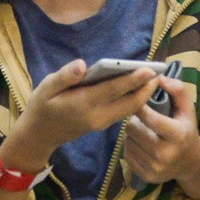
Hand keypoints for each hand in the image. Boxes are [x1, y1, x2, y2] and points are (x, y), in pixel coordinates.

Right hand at [1, 60, 155, 172]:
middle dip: (145, 89)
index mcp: (82, 104)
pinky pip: (123, 112)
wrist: (39, 135)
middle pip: (128, 103)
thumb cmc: (41, 106)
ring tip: (154, 78)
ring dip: (143, 95)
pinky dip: (134, 100)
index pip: (113, 90)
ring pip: (128, 109)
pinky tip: (140, 88)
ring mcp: (101, 123)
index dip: (132, 80)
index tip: (149, 70)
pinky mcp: (102, 125)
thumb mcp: (46, 88)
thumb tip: (83, 64)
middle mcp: (96, 116)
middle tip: (160, 72)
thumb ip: (65, 76)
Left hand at [123, 78, 199, 186]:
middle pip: (133, 130)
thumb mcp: (188, 109)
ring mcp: (155, 168)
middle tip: (140, 118)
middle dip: (134, 120)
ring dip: (131, 134)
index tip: (135, 99)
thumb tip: (160, 78)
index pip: (150, 119)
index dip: (139, 107)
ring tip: (142, 130)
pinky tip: (141, 144)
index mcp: (178, 136)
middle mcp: (166, 154)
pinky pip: (127, 155)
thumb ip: (178, 90)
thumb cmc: (186, 130)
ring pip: (128, 142)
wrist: (190, 163)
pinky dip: (131, 147)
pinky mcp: (146, 176)